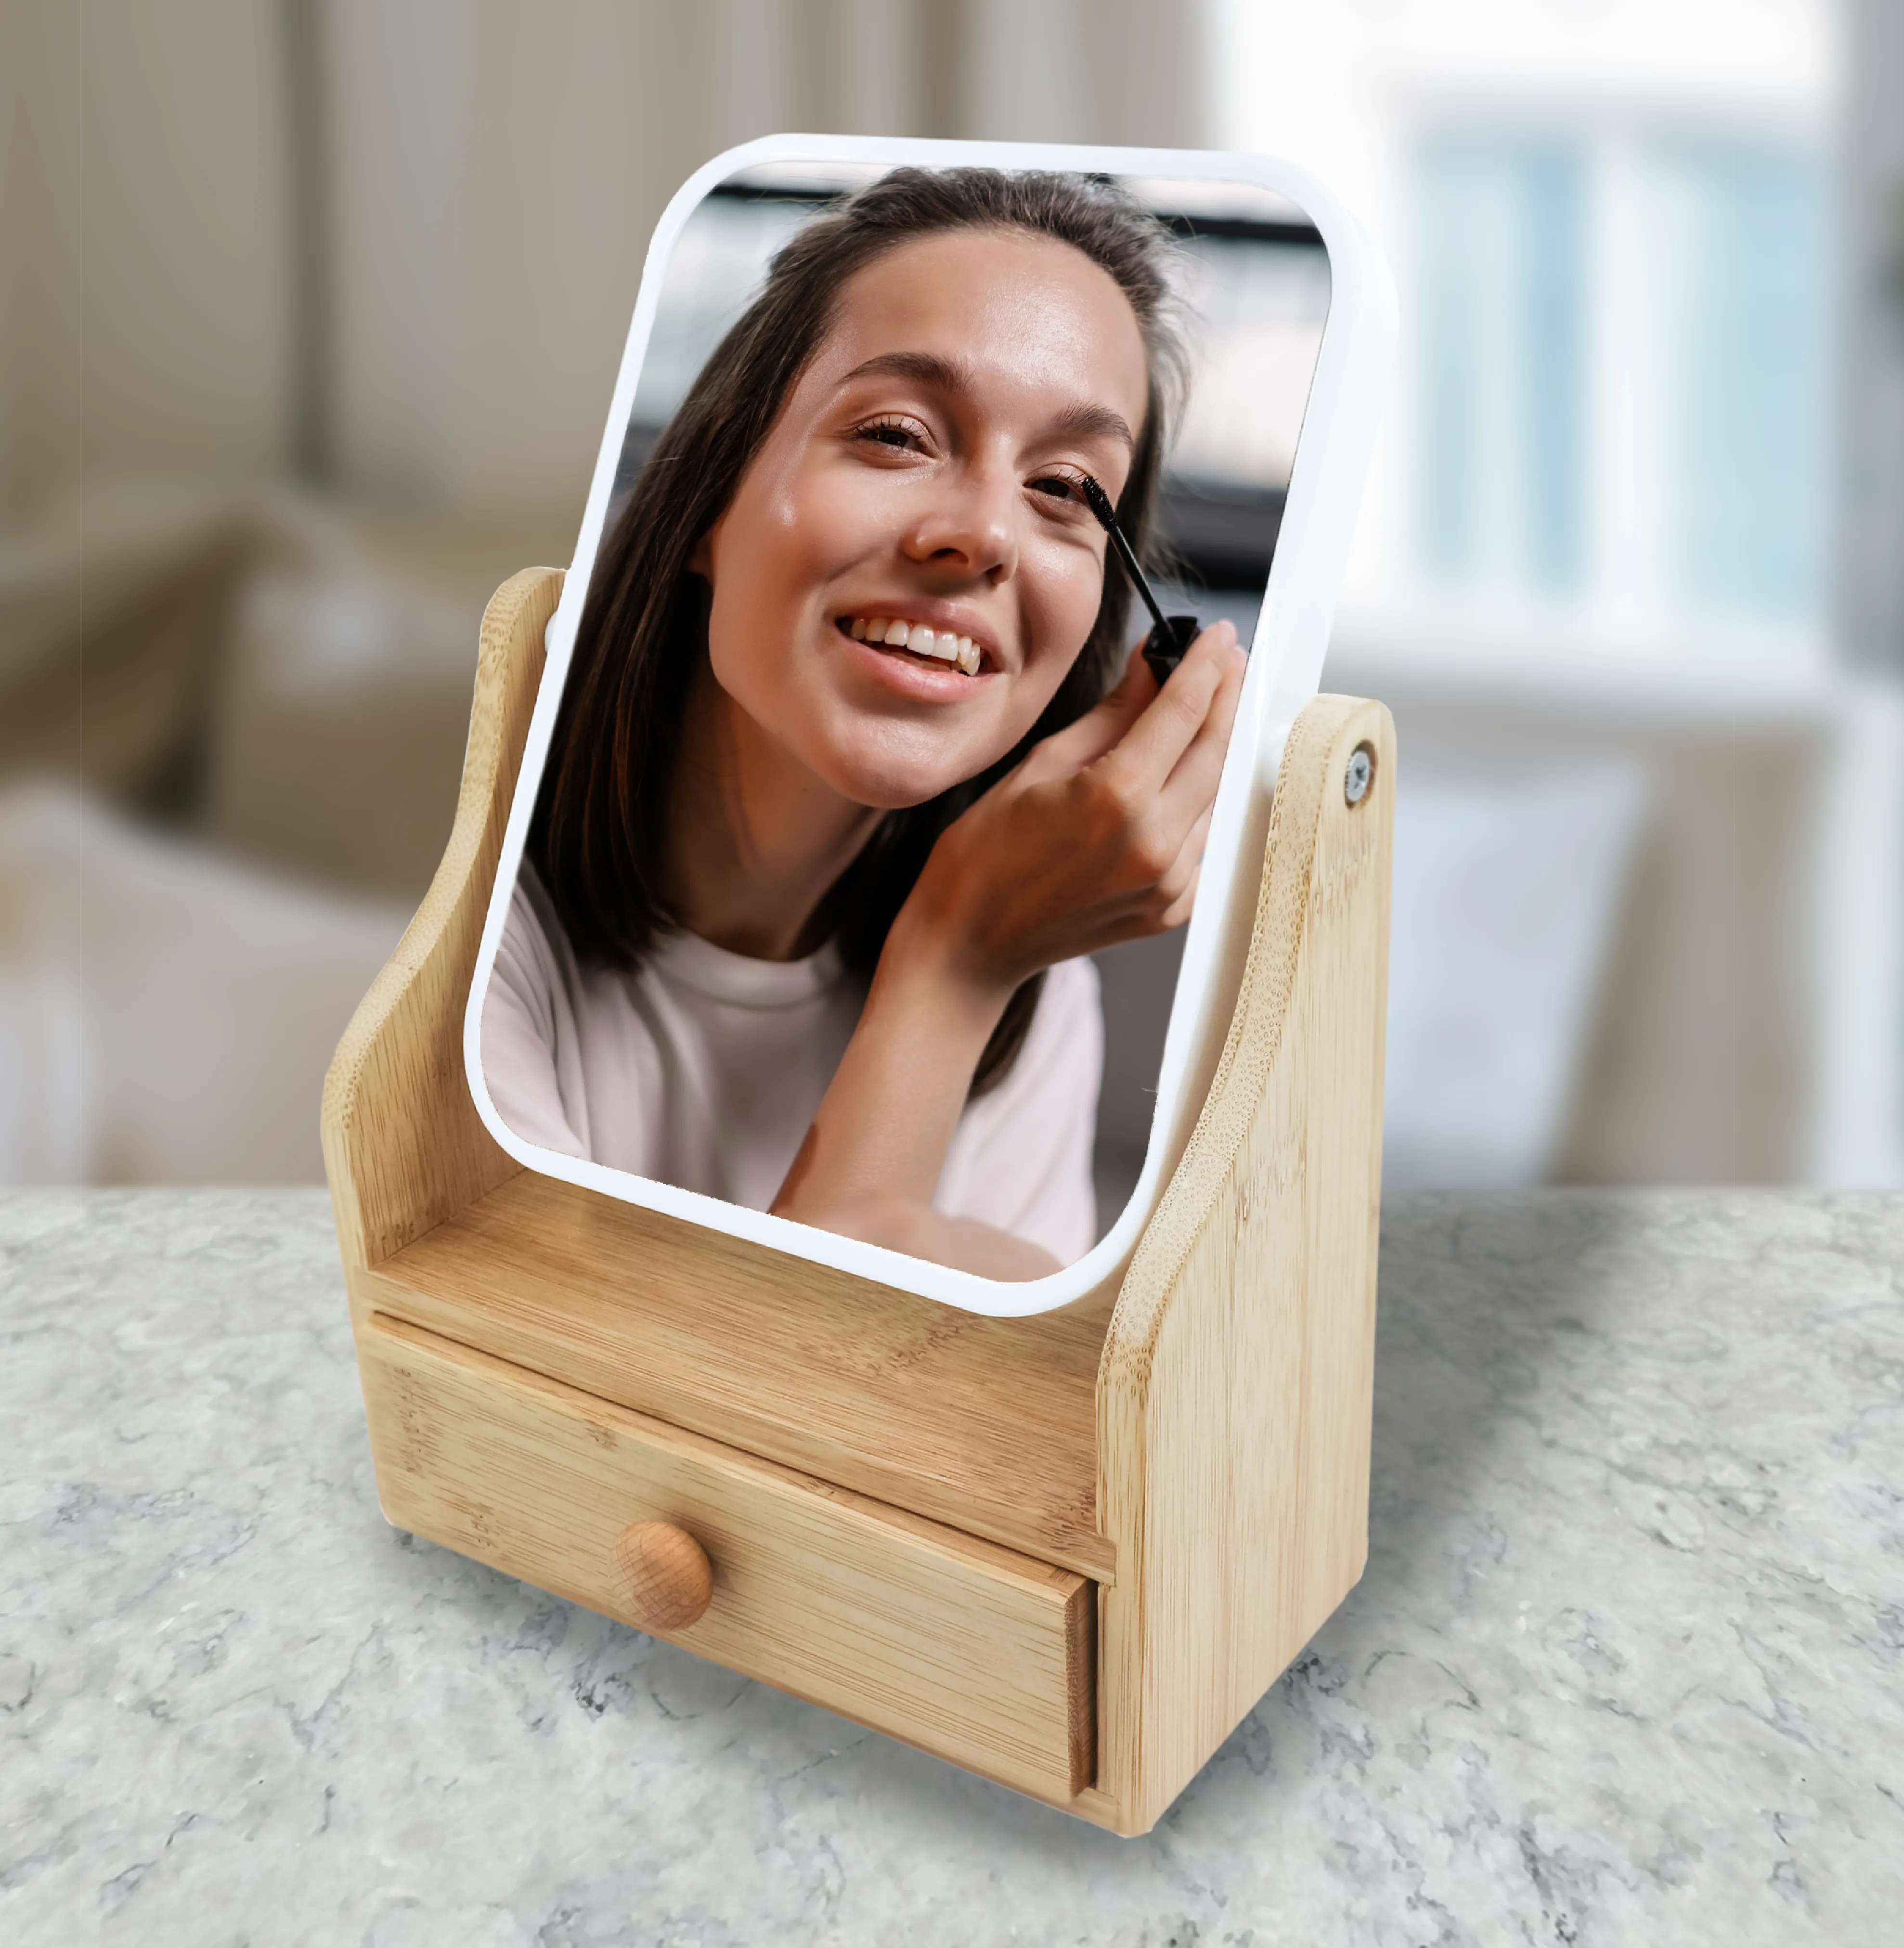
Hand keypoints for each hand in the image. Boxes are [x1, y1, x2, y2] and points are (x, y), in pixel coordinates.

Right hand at [894, 618, 1245, 1000]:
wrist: (973, 943)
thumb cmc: (986, 855)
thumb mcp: (1040, 765)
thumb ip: (1110, 715)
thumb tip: (1151, 665)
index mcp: (1116, 799)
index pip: (1183, 712)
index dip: (1205, 665)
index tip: (1219, 636)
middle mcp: (1155, 844)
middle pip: (1213, 751)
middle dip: (1223, 698)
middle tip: (1225, 660)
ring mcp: (1170, 883)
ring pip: (1211, 795)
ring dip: (1206, 751)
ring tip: (1191, 716)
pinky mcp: (1173, 908)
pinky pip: (1198, 839)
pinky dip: (1190, 805)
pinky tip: (1164, 786)